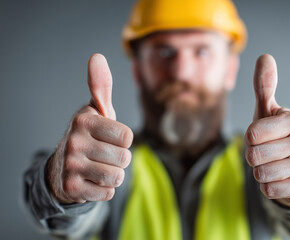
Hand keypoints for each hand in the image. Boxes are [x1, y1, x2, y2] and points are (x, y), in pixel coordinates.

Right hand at [46, 54, 133, 203]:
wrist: (63, 168)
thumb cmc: (89, 135)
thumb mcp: (96, 110)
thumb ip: (101, 85)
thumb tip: (97, 56)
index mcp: (84, 119)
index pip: (128, 137)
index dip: (122, 140)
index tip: (108, 138)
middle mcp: (74, 141)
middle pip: (124, 158)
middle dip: (119, 160)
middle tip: (102, 155)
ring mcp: (71, 165)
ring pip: (117, 177)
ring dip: (113, 175)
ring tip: (97, 168)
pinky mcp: (71, 188)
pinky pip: (107, 193)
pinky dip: (104, 189)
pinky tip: (90, 180)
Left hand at [245, 54, 289, 209]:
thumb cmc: (276, 136)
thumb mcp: (268, 111)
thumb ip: (264, 86)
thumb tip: (265, 56)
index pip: (252, 133)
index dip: (250, 138)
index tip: (262, 137)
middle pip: (254, 155)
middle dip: (253, 156)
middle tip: (267, 153)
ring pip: (260, 174)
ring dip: (260, 172)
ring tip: (273, 165)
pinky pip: (269, 190)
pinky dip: (268, 186)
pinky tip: (280, 179)